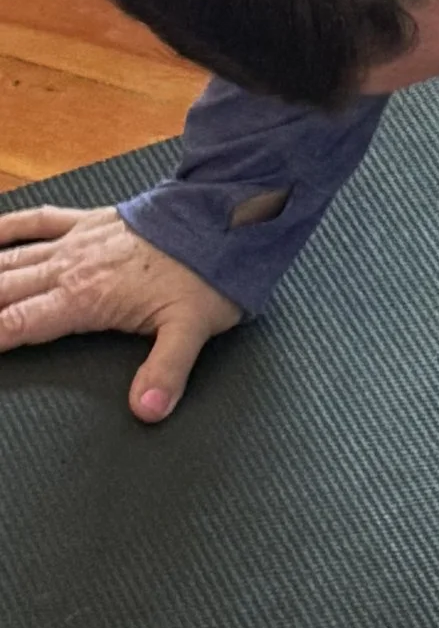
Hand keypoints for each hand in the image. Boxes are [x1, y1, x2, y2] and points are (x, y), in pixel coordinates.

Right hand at [0, 207, 238, 421]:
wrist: (226, 218)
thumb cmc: (210, 273)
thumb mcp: (193, 329)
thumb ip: (166, 372)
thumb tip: (148, 409)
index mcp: (85, 298)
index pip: (17, 324)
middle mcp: (69, 268)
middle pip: (2, 292)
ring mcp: (75, 242)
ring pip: (10, 259)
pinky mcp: (88, 222)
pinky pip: (35, 221)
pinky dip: (5, 227)